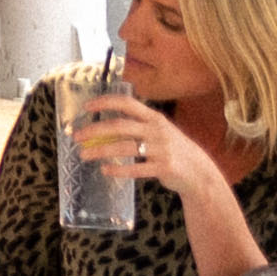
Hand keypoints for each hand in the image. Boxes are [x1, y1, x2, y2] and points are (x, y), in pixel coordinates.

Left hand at [73, 85, 224, 208]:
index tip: (86, 107)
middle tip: (76, 136)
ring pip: (124, 148)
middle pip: (119, 126)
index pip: (126, 103)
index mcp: (154, 118)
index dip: (104, 102)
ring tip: (84, 155)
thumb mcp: (159, 132)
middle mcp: (158, 130)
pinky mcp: (165, 168)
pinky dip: (118, 169)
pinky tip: (105, 170)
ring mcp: (162, 149)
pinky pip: (136, 168)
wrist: (201, 173)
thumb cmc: (172, 150)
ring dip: (100, 151)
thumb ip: (136, 126)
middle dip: (94, 130)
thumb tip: (100, 126)